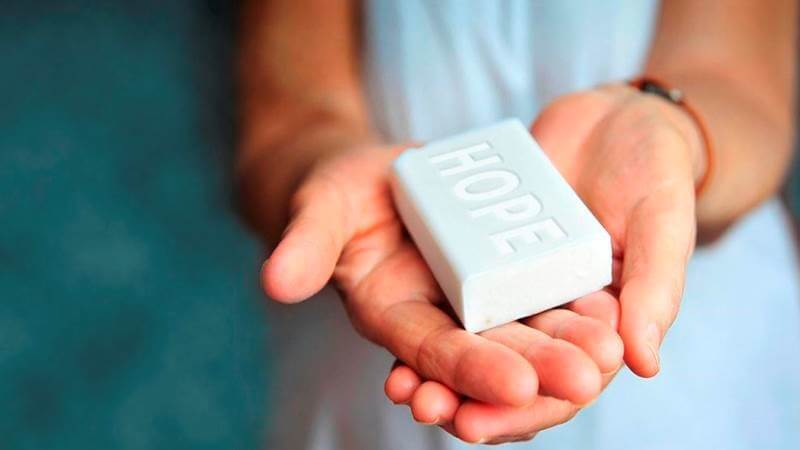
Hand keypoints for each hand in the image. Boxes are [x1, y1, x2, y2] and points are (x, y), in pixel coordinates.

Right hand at [261, 141, 621, 426]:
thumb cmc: (340, 191)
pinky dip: (572, 309)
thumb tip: (275, 280)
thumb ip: (305, 243)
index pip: (429, 351)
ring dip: (565, 348)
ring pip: (524, 332)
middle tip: (586, 376)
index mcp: (390, 315)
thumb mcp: (322, 206)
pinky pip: (540, 296)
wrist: (374, 179)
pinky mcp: (501, 275)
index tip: (515, 381)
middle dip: (536, 368)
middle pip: (489, 351)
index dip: (468, 369)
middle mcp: (437, 319)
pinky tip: (614, 315)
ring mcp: (473, 300)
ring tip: (611, 356)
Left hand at [384, 84, 703, 442]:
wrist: (613, 118)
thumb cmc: (654, 169)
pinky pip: (455, 289)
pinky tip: (395, 335)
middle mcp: (552, 312)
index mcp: (601, 322)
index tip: (475, 424)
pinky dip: (430, 316)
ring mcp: (515, 284)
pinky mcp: (484, 252)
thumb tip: (644, 364)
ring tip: (403, 390)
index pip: (563, 384)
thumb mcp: (662, 220)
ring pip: (477, 340)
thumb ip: (656, 287)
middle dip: (470, 397)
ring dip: (441, 370)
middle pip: (510, 369)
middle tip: (429, 410)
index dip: (523, 409)